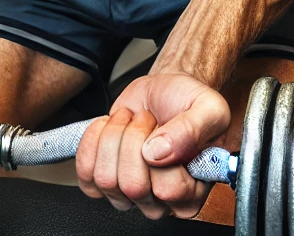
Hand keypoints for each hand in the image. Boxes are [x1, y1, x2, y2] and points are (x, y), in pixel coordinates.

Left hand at [76, 72, 228, 219]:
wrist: (165, 93)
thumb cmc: (188, 102)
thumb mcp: (208, 107)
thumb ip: (192, 129)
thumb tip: (160, 153)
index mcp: (192, 192)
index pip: (167, 189)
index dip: (160, 151)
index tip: (164, 126)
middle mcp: (161, 201)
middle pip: (132, 185)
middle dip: (134, 137)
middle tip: (147, 119)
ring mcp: (130, 194)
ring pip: (106, 179)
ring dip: (114, 135)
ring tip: (132, 121)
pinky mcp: (105, 182)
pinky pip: (85, 173)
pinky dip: (92, 140)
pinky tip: (110, 127)